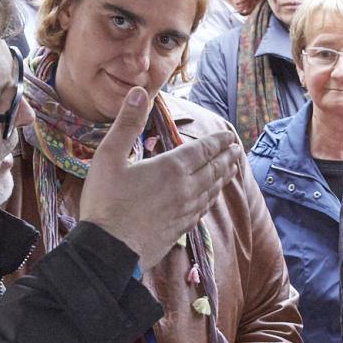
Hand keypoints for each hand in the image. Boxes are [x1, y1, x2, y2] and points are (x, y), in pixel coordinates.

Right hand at [77, 86, 240, 267]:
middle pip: (214, 170)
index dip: (218, 142)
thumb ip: (127, 123)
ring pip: (212, 190)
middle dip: (227, 157)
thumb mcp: (109, 156)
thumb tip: (140, 92)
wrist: (109, 250)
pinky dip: (211, 199)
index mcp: (172, 168)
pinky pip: (203, 210)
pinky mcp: (180, 229)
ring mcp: (185, 211)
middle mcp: (185, 189)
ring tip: (232, 169)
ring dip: (224, 177)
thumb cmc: (105, 202)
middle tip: (237, 149)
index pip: (204, 150)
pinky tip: (210, 198)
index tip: (230, 136)